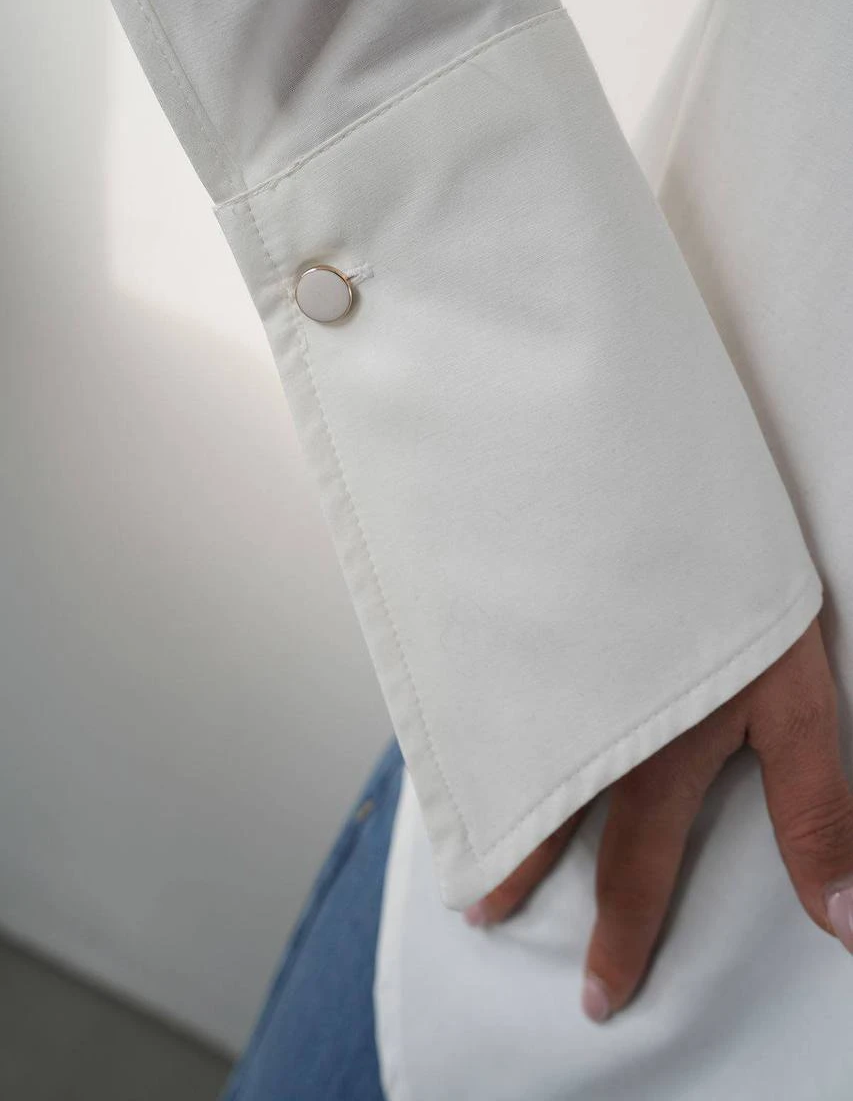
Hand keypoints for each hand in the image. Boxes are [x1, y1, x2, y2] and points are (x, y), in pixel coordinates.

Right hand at [463, 619, 852, 1022]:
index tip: (600, 995)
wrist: (646, 484)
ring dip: (482, 799)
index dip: (623, 939)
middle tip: (481, 909)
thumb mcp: (794, 703)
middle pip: (543, 816)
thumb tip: (845, 928)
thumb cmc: (729, 587)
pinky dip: (464, 718)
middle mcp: (584, 726)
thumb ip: (813, 814)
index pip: (632, 868)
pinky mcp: (522, 626)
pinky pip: (483, 689)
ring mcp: (544, 675)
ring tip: (457, 828)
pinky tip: (449, 715)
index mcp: (648, 755)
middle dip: (517, 869)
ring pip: (504, 755)